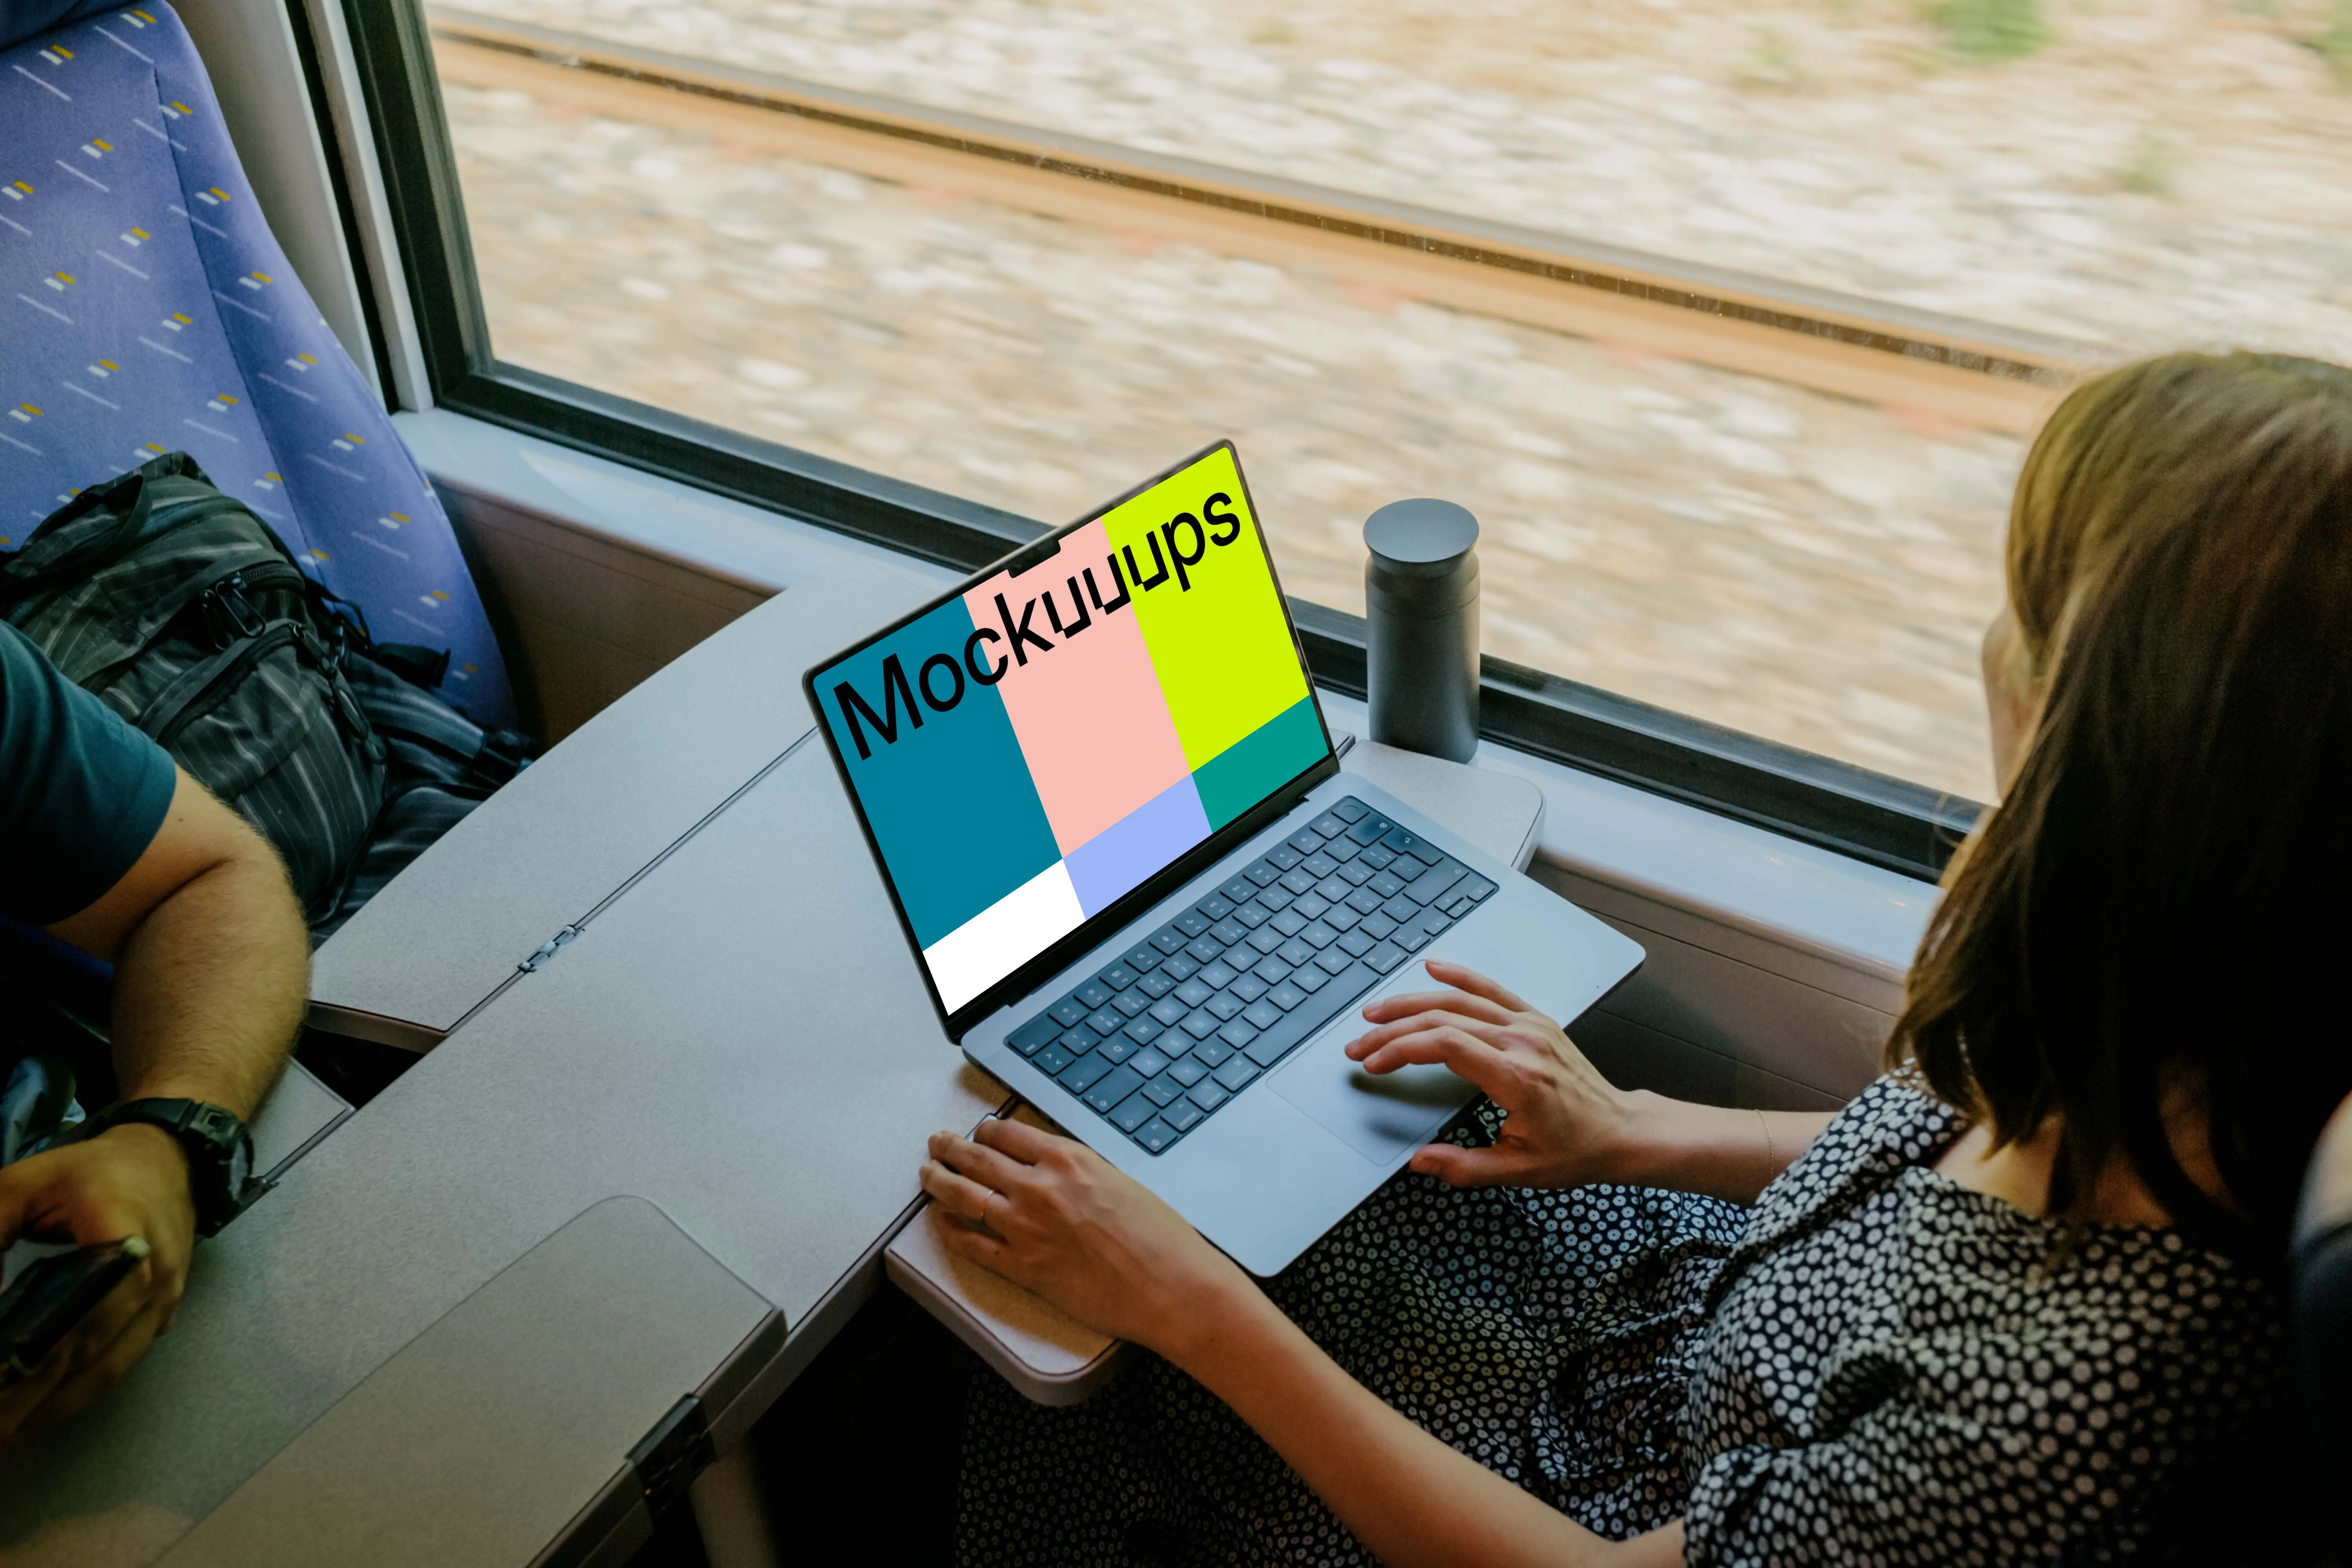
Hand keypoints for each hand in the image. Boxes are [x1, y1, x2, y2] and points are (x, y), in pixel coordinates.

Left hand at [0, 1124, 197, 1450]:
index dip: (39, 1352)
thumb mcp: (23, 1184)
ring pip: (109, 1367)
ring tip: (4, 1437)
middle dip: (32, 1400)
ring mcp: (165, 1298)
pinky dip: (76, 1393)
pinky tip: (38, 1414)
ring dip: (53, 1407)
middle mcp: (155, 1273)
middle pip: (92, 1349)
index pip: (87, 1302)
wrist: (167, 1161)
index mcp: (122, 1232)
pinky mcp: (163, 1314)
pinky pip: (120, 1363)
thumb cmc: (87, 1173)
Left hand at [920, 1119, 1253, 1360]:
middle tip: (937, 1143)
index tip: (978, 1132)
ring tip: (927, 1175)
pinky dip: (951, 1233)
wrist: (1170, 1285)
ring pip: (965, 1197)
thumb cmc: (1159, 1236)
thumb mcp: (1119, 1180)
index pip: (1008, 1134)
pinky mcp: (1023, 1268)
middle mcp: (1039, 1187)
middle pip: (977, 1160)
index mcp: (1067, 1159)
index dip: (986, 1131)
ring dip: (940, 1183)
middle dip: (950, 1149)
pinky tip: (940, 1225)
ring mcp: (1026, 1228)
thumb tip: (1055, 1167)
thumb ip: (1080, 1171)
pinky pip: (974, 1247)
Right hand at [1347, 959, 1636, 1189]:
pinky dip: (1460, 976)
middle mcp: (1522, 1042)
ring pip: (1461, 999)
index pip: (1444, 1045)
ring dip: (1413, 1002)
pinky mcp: (1535, 1020)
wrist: (1620, 1130)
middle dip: (1393, 1030)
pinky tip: (1433, 969)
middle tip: (1359, 1046)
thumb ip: (1464, 1167)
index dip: (1401, 1050)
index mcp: (1515, 1076)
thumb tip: (1418, 1161)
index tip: (1374, 1065)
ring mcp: (1530, 1025)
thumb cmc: (1575, 1150)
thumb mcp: (1519, 1171)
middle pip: (1443, 1019)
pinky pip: (1492, 989)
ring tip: (1376, 1012)